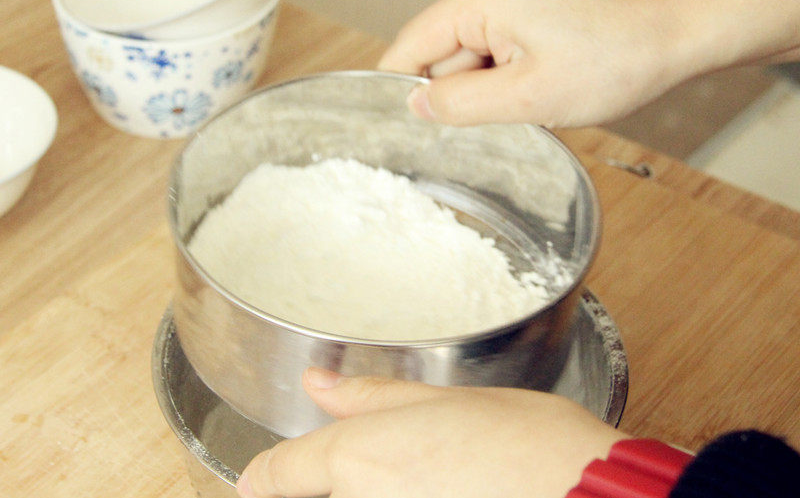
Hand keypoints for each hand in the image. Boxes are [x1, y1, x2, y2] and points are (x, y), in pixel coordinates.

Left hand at [236, 368, 625, 497]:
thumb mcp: (448, 402)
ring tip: (436, 472)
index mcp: (359, 458)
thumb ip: (374, 399)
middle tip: (396, 462)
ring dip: (377, 487)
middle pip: (316, 495)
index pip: (274, 477)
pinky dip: (409, 497)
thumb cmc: (534, 446)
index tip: (268, 477)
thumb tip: (318, 384)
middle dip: (329, 484)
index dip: (267, 475)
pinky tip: (449, 486)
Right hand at [378, 0, 686, 126]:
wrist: (672, 35)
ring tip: (537, 87)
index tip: (415, 128)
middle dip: (467, 88)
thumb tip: (414, 106)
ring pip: (468, 51)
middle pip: (441, 51)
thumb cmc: (614, 62)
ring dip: (491, 82)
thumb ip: (459, 104)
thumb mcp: (527, 99)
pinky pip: (492, 41)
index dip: (406, 92)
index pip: (410, 46)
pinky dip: (506, 69)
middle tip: (515, 103)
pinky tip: (539, 74)